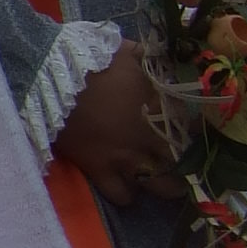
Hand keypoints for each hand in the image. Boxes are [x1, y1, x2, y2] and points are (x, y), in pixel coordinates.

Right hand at [55, 47, 181, 209]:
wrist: (51, 79)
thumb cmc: (93, 62)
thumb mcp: (133, 52)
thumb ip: (156, 60)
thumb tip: (174, 61)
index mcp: (161, 108)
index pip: (193, 127)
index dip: (196, 130)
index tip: (194, 129)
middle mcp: (150, 138)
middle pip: (183, 162)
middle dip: (188, 165)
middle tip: (186, 163)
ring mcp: (125, 158)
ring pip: (159, 186)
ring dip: (166, 186)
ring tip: (165, 184)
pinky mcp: (100, 170)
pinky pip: (121, 195)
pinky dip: (127, 194)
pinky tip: (127, 187)